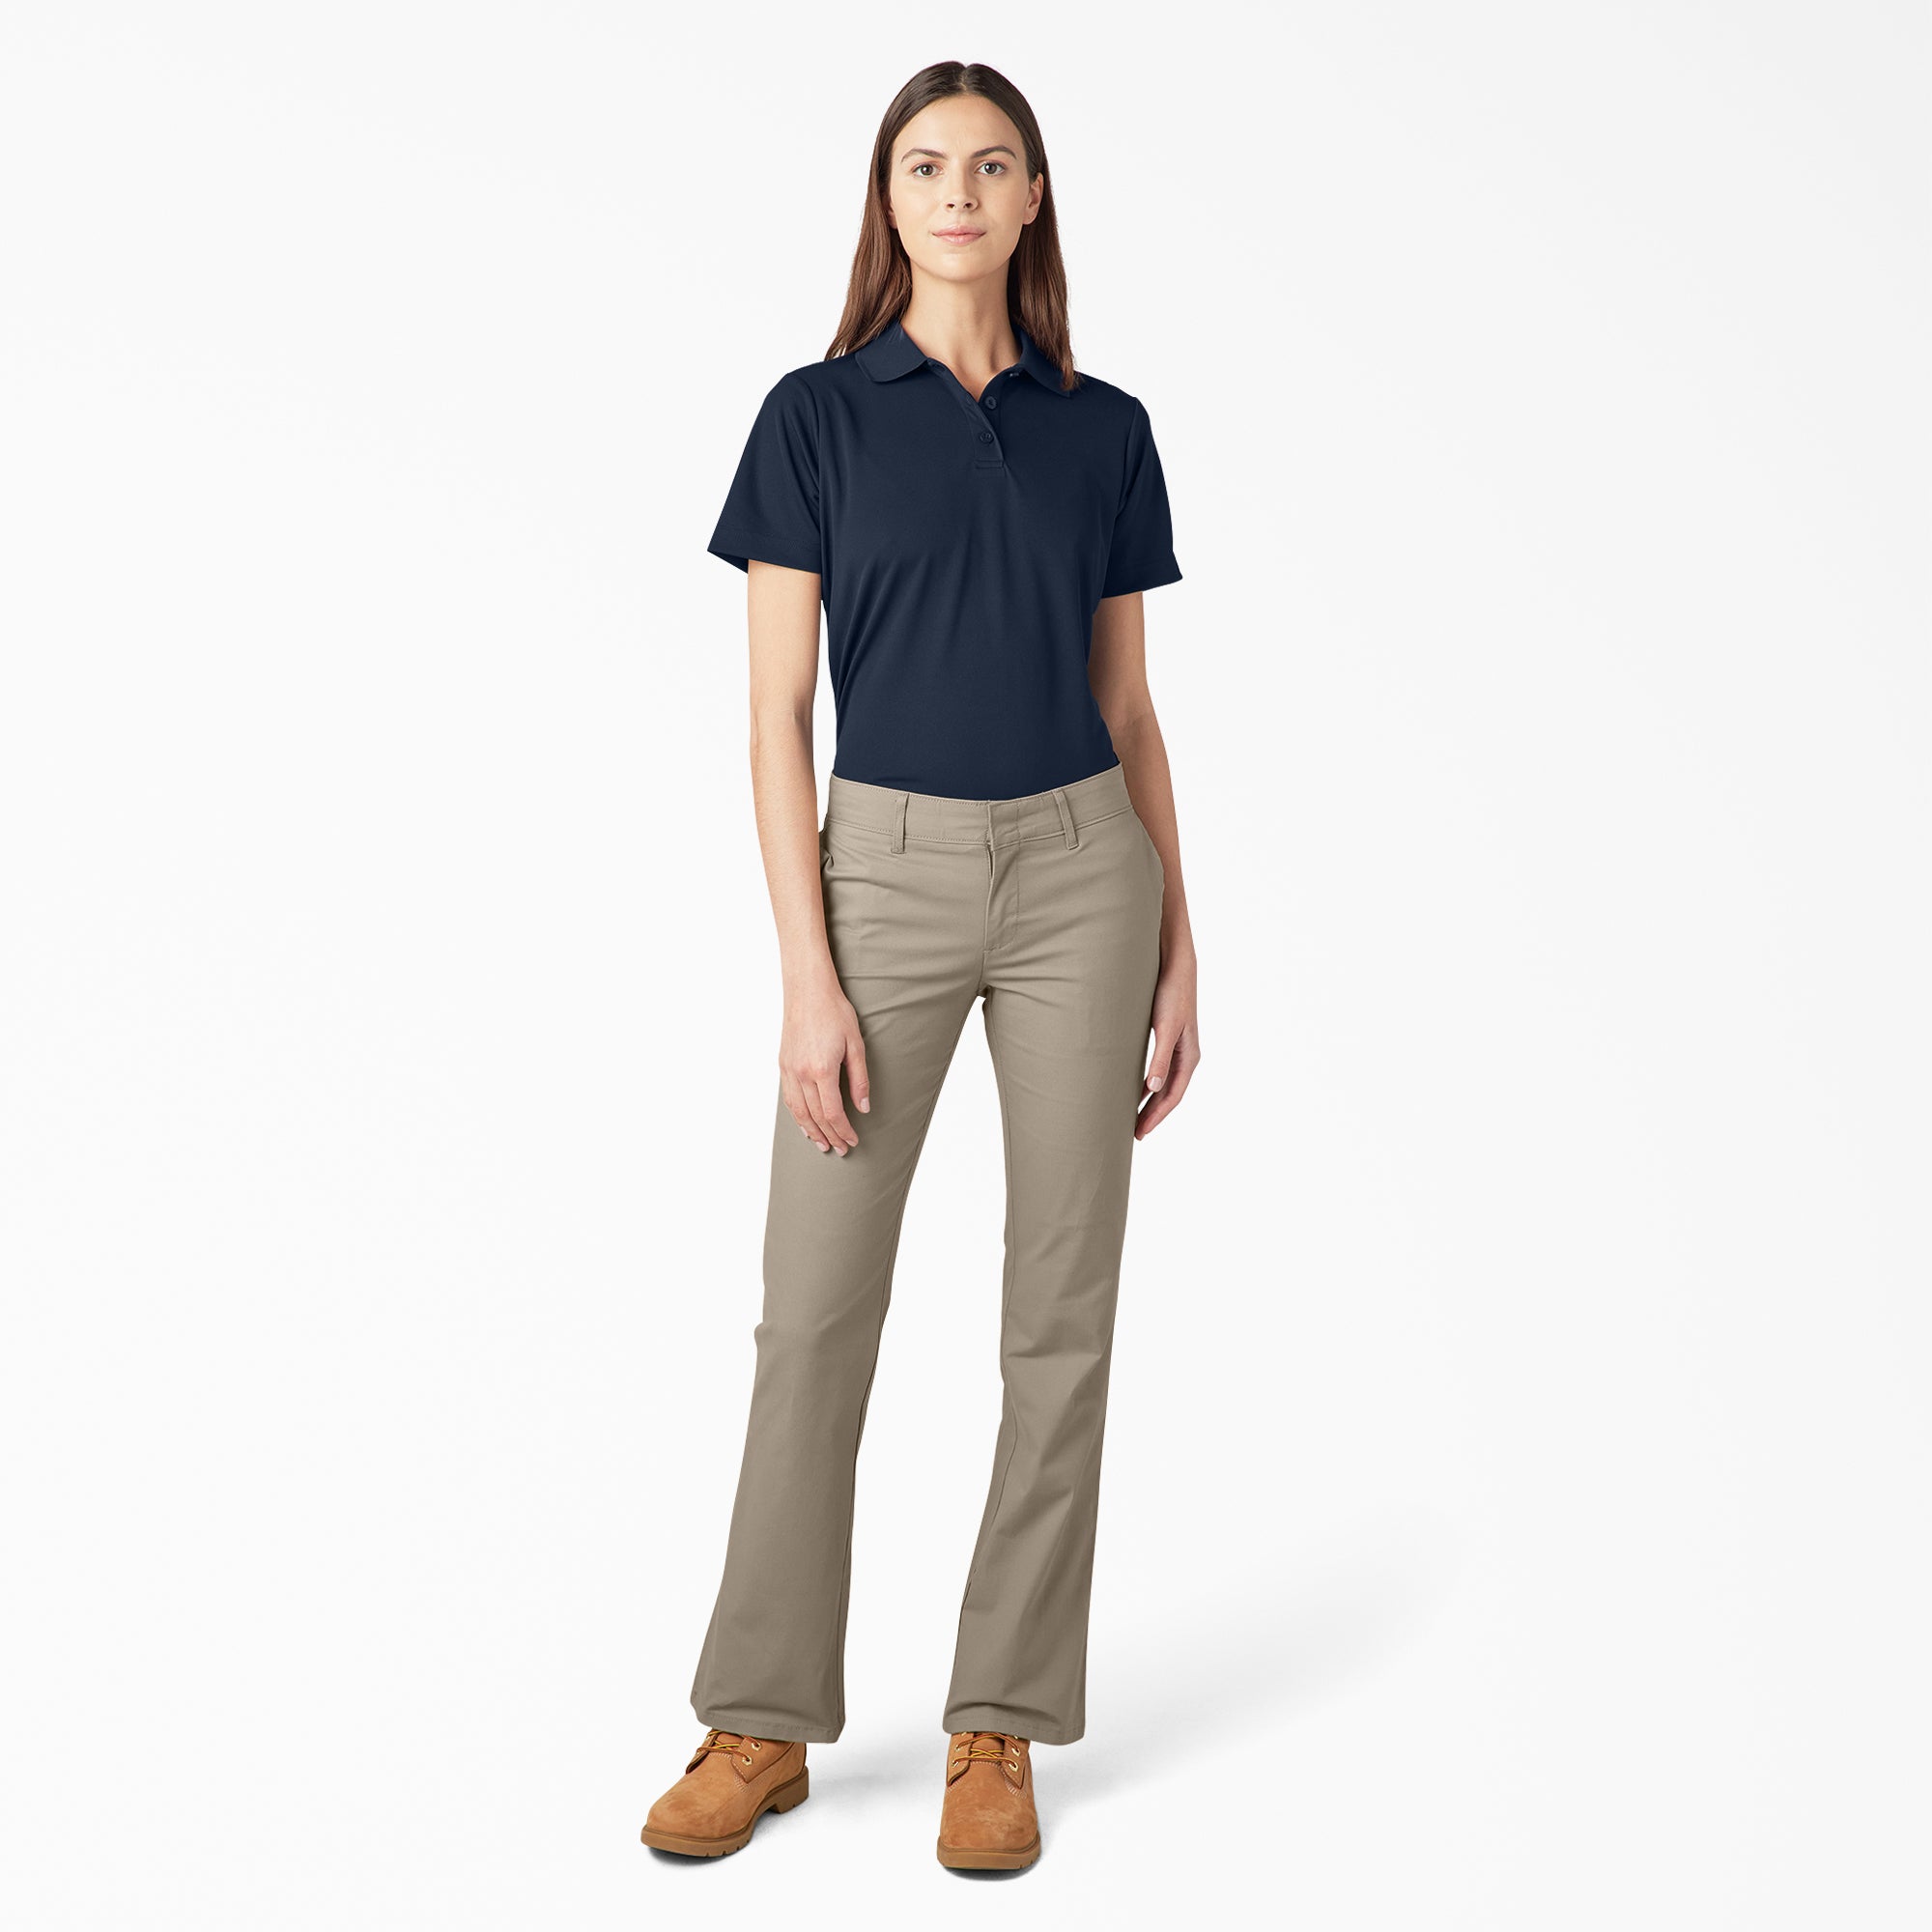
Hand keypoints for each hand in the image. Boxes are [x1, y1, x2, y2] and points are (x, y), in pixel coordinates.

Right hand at [779, 971, 869, 1153]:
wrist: (807, 991)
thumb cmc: (835, 1013)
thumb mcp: (856, 1045)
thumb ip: (859, 1079)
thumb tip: (863, 1108)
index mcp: (822, 1070)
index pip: (833, 1113)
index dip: (844, 1130)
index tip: (853, 1140)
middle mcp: (802, 1073)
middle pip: (815, 1117)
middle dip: (829, 1136)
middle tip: (841, 1149)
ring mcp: (789, 1070)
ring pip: (798, 1112)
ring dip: (811, 1131)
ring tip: (822, 1144)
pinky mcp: (783, 1065)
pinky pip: (788, 1098)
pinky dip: (797, 1116)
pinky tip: (805, 1124)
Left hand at [1136, 949, 1198, 1138]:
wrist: (1175, 964)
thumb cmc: (1172, 993)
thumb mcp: (1166, 1028)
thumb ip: (1160, 1059)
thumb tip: (1152, 1090)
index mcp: (1189, 1057)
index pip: (1172, 1096)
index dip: (1156, 1116)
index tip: (1140, 1132)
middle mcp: (1185, 1055)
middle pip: (1169, 1093)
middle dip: (1153, 1114)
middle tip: (1134, 1133)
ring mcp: (1177, 1046)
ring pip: (1163, 1083)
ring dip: (1150, 1101)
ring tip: (1133, 1117)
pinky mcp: (1167, 1036)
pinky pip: (1158, 1069)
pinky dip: (1147, 1082)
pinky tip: (1134, 1087)